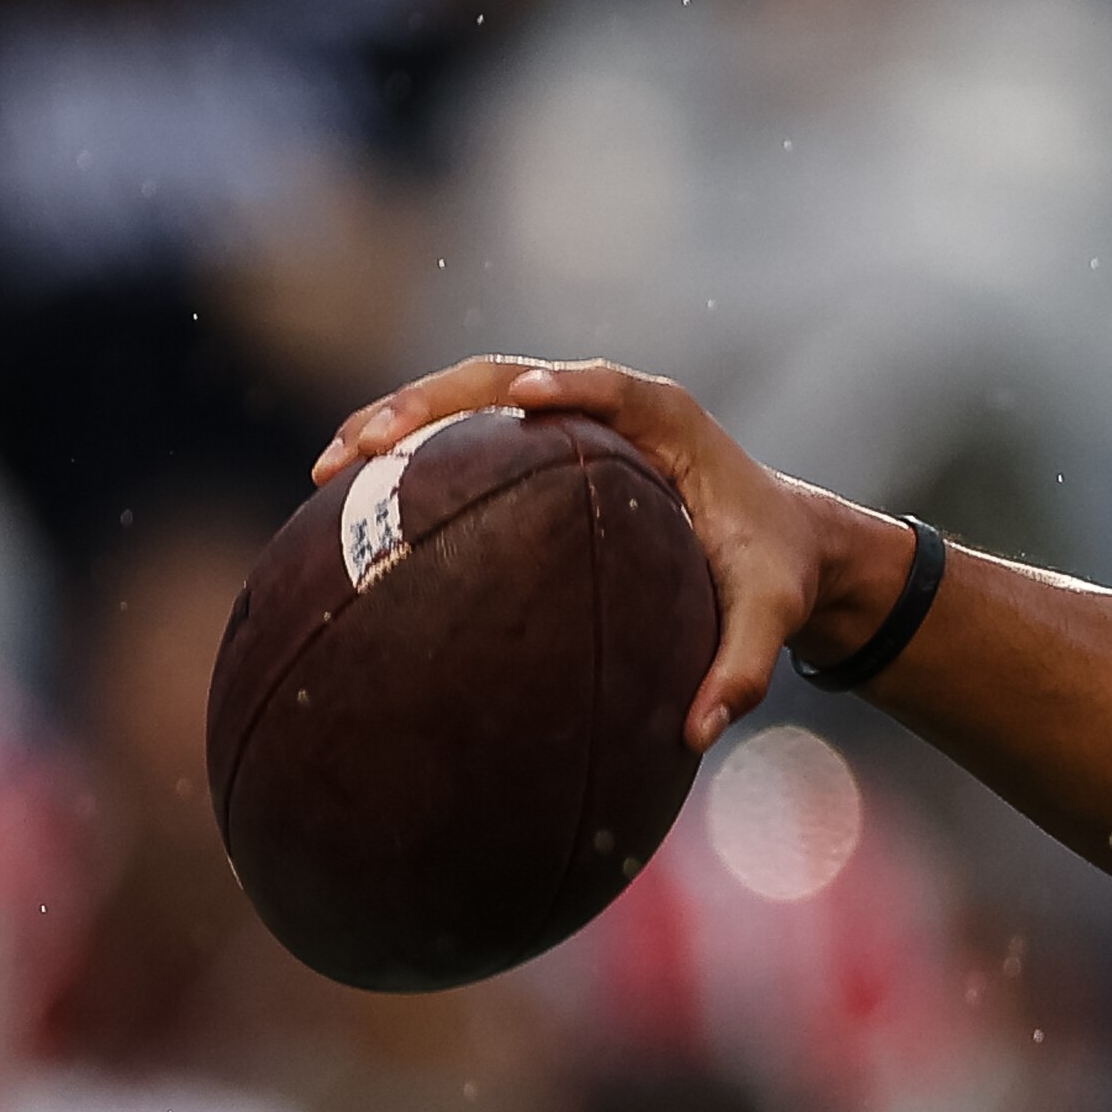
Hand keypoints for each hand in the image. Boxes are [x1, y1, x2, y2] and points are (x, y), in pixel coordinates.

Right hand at [314, 358, 917, 749]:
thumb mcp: (772, 617)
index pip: (608, 386)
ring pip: (467, 400)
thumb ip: (742, 669)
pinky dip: (409, 459)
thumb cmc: (778, 572)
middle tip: (363, 447)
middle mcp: (611, 404)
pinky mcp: (542, 442)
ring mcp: (568, 416)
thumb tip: (698, 734)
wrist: (785, 543)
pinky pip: (467, 438)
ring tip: (326, 472)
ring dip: (393, 423)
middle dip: (428, 404)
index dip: (564, 384)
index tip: (522, 398)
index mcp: (668, 419)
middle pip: (503, 376)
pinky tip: (348, 504)